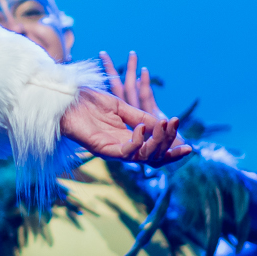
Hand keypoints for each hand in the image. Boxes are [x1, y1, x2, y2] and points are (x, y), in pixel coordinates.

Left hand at [59, 85, 188, 163]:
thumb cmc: (89, 102)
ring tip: (163, 125)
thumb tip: (164, 126)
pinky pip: (125, 152)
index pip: (155, 150)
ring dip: (156, 142)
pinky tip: (141, 128)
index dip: (171, 149)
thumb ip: (141, 117)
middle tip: (176, 126)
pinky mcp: (102, 150)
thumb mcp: (121, 107)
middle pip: (152, 156)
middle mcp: (122, 147)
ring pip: (142, 156)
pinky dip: (137, 141)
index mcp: (128, 138)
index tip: (190, 146)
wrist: (66, 98)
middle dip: (168, 144)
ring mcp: (112, 150)